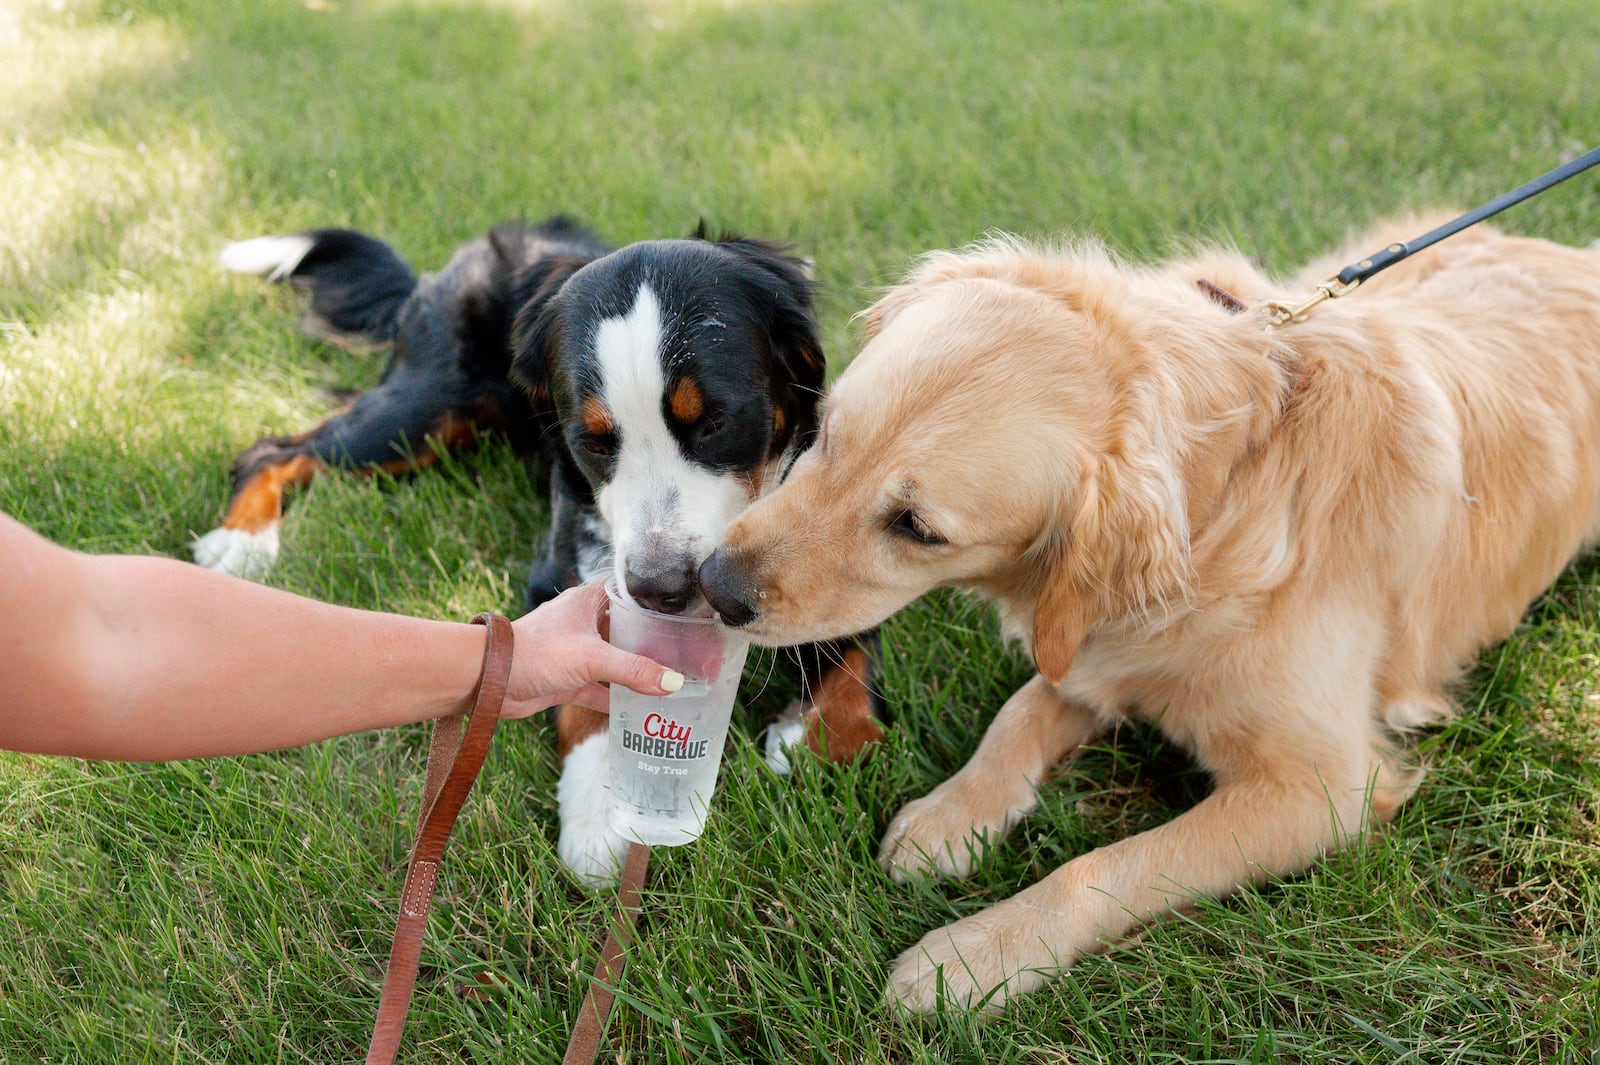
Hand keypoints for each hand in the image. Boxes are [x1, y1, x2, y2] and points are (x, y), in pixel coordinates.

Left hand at [501, 581, 679, 717]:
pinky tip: (641, 708)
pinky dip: (618, 697)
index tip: (680, 609)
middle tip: (683, 651)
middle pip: (625, 628)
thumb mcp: (590, 657)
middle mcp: (583, 623)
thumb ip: (633, 669)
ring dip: (636, 671)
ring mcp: (576, 652)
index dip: (652, 598)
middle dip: (651, 641)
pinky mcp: (568, 679)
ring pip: (615, 660)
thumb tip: (672, 682)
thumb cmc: (534, 653)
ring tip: (669, 680)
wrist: (488, 681)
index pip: (627, 591)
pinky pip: (601, 688)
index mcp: (587, 602)